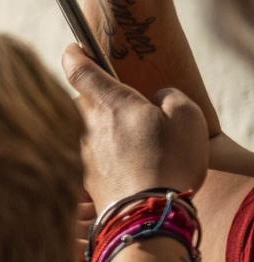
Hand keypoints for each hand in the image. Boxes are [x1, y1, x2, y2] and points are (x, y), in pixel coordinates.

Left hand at [64, 45, 207, 208]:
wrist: (146, 214)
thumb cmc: (169, 162)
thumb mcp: (187, 118)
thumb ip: (169, 98)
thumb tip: (157, 99)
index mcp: (110, 103)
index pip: (79, 70)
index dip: (74, 55)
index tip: (74, 48)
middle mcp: (87, 126)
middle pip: (81, 101)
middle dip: (96, 98)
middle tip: (121, 103)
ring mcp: (81, 154)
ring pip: (84, 130)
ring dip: (102, 130)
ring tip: (131, 141)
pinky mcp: (82, 178)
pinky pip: (88, 156)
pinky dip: (103, 155)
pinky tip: (126, 165)